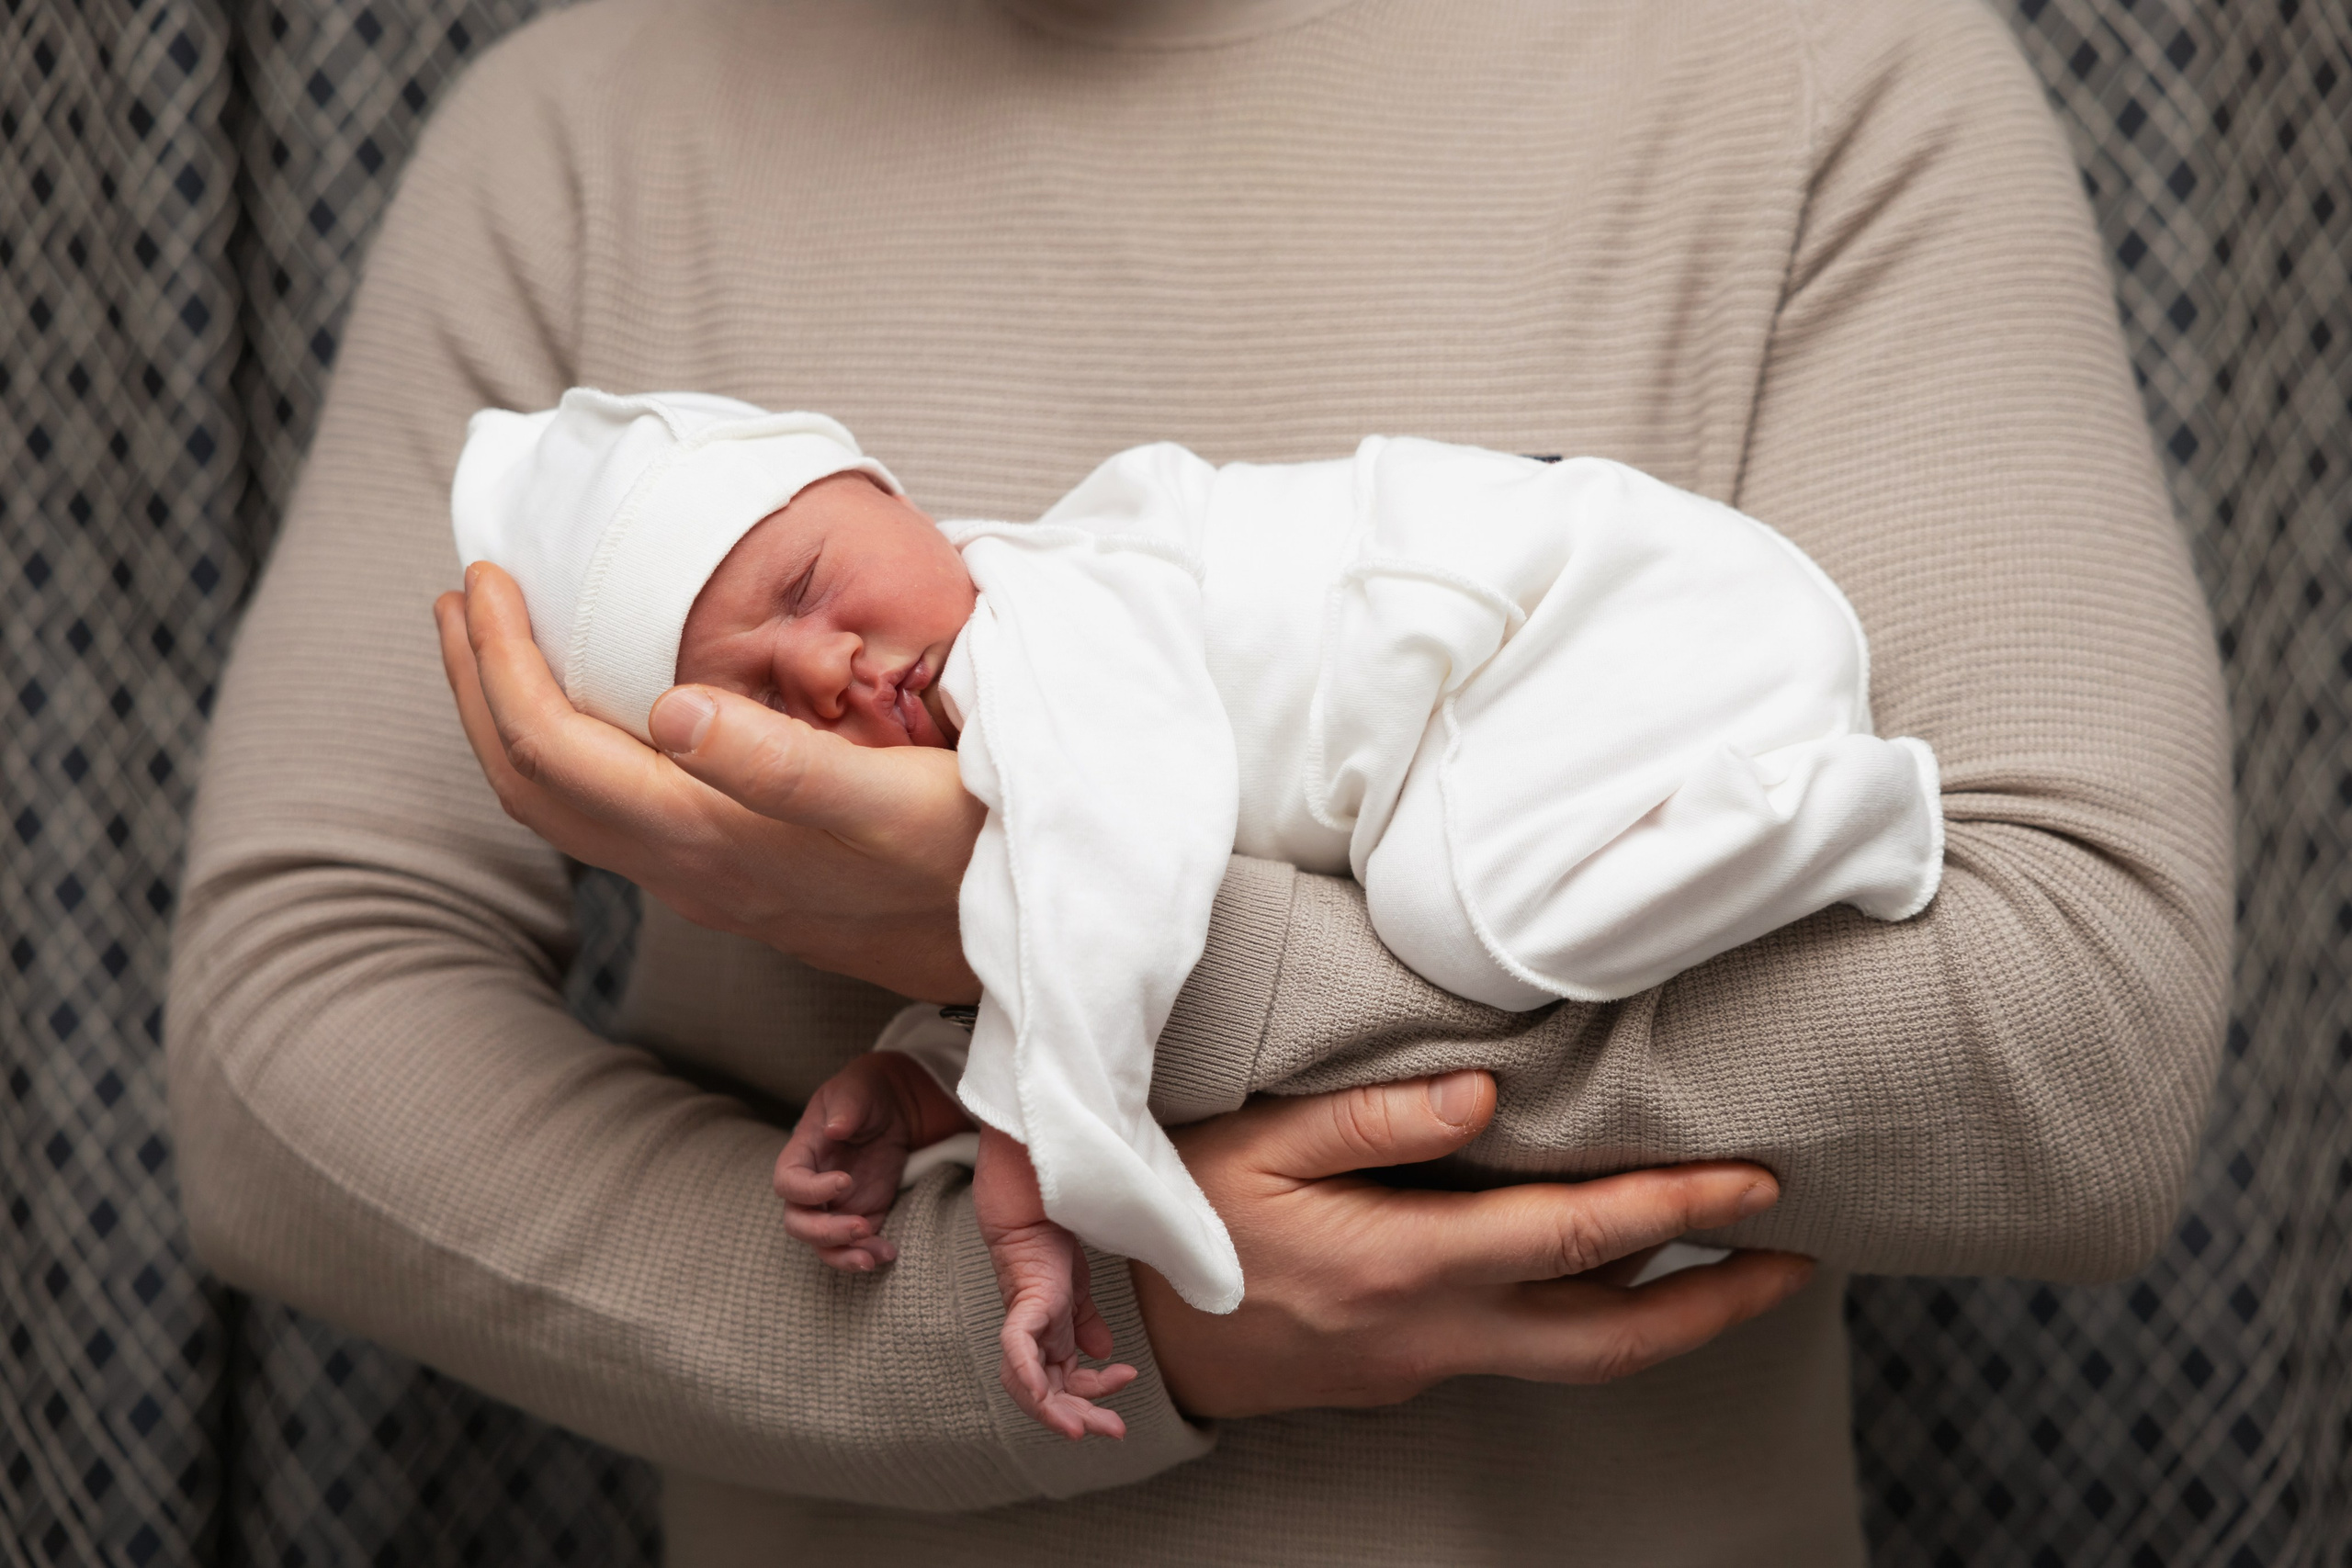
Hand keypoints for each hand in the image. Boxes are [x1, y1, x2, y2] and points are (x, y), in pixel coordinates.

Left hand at [435, 562, 984, 998]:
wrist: (1026, 950)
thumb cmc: (974, 857)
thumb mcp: (895, 806)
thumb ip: (781, 766)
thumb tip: (665, 709)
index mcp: (709, 842)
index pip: (553, 754)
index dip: (501, 663)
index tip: (486, 575)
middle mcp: (688, 873)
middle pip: (533, 785)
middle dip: (480, 685)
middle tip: (466, 591)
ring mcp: (707, 884)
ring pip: (563, 809)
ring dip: (514, 718)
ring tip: (501, 639)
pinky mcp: (736, 881)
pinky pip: (610, 815)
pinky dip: (568, 749)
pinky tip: (598, 708)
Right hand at [775, 1052, 974, 1270]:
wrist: (893, 1106)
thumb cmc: (865, 1093)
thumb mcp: (856, 1090)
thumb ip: (846, 1106)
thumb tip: (835, 1128)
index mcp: (802, 1154)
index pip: (788, 1182)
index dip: (810, 1190)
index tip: (845, 1180)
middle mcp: (812, 1186)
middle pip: (798, 1223)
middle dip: (825, 1233)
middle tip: (860, 1227)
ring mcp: (836, 1205)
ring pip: (822, 1244)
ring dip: (844, 1255)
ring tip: (872, 1257)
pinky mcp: (862, 1214)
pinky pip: (856, 1245)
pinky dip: (868, 1254)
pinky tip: (887, 1253)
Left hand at [974, 1127, 1137, 1440]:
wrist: (1035, 1193)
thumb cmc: (1052, 1234)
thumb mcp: (1078, 1286)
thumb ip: (1085, 1320)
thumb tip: (1102, 1352)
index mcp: (1048, 1333)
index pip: (1063, 1382)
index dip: (1092, 1398)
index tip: (1127, 1392)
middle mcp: (1033, 1336)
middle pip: (1047, 1395)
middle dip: (1079, 1419)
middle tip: (1115, 1431)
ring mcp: (1025, 1322)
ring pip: (1029, 1386)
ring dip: (1057, 1411)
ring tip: (1089, 1425)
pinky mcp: (1022, 1304)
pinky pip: (1017, 1351)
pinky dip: (1028, 1376)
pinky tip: (1046, 1393)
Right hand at [1133, 1072, 1814, 1418]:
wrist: (1130, 1331)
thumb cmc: (1188, 1219)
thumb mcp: (1258, 1146)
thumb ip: (1373, 1120)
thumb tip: (1488, 1092)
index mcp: (1409, 1266)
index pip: (1573, 1238)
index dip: (1676, 1210)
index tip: (1758, 1184)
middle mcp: (1439, 1329)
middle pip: (1613, 1338)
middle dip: (1717, 1302)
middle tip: (1801, 1262)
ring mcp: (1431, 1360)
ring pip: (1582, 1356)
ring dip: (1673, 1319)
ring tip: (1743, 1274)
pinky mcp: (1415, 1368)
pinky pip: (1532, 1345)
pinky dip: (1599, 1314)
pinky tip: (1618, 1273)